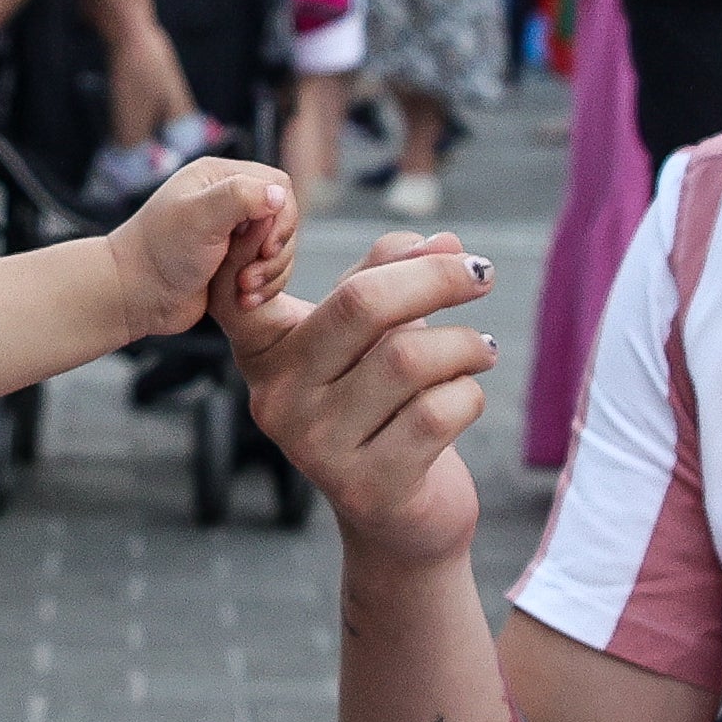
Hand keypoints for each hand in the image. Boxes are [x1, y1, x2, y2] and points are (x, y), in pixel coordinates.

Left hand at [108, 159, 295, 339]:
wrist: (134, 295)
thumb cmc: (159, 251)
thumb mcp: (200, 216)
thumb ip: (241, 197)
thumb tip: (279, 194)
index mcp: (219, 178)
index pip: (277, 186)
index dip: (281, 217)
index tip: (267, 246)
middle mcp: (228, 202)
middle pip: (282, 220)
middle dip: (274, 251)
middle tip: (249, 274)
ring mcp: (231, 234)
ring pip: (278, 249)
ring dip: (269, 273)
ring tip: (243, 289)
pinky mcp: (233, 263)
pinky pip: (267, 271)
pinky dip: (263, 287)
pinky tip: (243, 300)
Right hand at [218, 233, 497, 570]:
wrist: (399, 521)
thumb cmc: (386, 409)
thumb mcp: (379, 336)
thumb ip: (396, 277)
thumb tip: (443, 239)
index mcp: (268, 353)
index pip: (238, 293)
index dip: (245, 244)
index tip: (267, 200)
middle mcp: (278, 399)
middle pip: (361, 305)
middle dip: (436, 278)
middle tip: (482, 273)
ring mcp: (317, 447)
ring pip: (410, 359)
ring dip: (465, 346)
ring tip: (483, 349)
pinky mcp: (368, 487)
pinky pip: (438, 413)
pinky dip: (469, 394)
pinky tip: (467, 396)